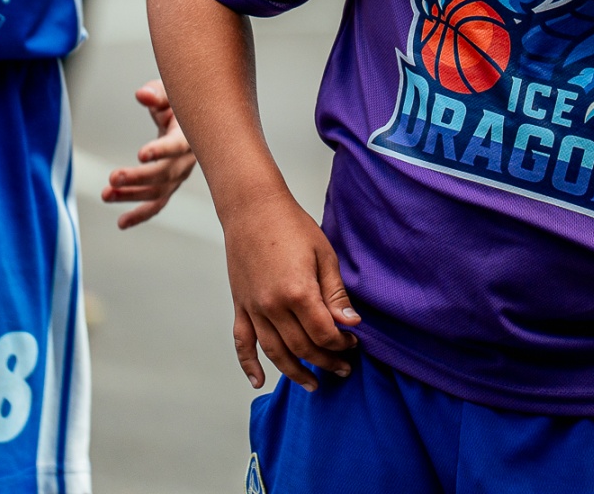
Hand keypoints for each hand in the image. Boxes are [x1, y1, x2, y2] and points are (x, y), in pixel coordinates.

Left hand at [99, 79, 198, 229]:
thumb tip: (141, 95)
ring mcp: (180, 177)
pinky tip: (121, 223)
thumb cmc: (178, 104)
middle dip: (138, 178)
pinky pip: (157, 204)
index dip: (161, 150)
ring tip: (105, 195)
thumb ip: (156, 94)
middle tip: (111, 177)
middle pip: (164, 175)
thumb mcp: (169, 94)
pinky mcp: (170, 187)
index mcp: (190, 135)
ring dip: (131, 196)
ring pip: (158, 192)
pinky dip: (140, 215)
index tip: (141, 154)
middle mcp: (188, 161)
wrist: (194, 122)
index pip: (177, 146)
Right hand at [223, 191, 360, 391]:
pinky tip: (260, 382)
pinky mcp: (240, 305)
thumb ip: (335, 294)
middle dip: (326, 361)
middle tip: (343, 368)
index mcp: (298, 292)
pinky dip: (248, 365)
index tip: (353, 342)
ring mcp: (253, 308)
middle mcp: (273, 306)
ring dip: (295, 372)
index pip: (324, 333)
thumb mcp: (324, 255)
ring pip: (275, 353)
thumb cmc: (292, 226)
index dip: (342, 343)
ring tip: (313, 384)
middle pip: (302, 347)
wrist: (253, 209)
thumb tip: (350, 324)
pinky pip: (242, 342)